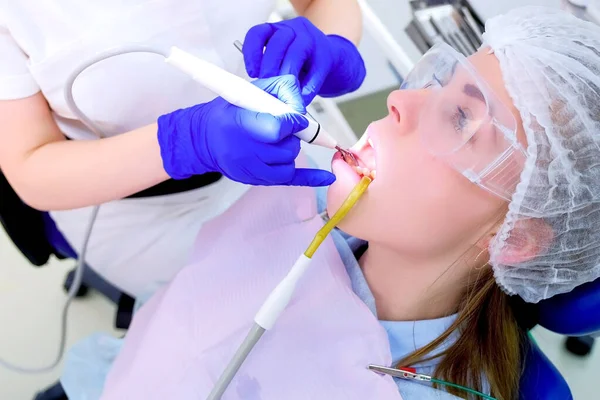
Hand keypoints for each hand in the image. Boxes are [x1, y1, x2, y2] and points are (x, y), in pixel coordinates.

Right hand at [157, 75, 335, 186]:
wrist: (206, 139)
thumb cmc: (230, 112)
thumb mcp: (249, 90)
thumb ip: (278, 90)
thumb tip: (301, 106)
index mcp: (243, 123)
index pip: (278, 128)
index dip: (291, 122)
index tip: (292, 117)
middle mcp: (248, 150)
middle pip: (288, 146)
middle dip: (290, 135)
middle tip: (279, 127)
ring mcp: (255, 168)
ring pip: (290, 160)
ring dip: (289, 149)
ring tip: (274, 141)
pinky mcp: (261, 178)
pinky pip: (291, 179)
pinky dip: (311, 178)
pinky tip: (328, 176)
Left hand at [243, 17, 365, 104]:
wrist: (334, 61)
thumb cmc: (303, 63)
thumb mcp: (283, 63)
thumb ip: (272, 73)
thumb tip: (262, 93)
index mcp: (277, 31)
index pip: (259, 34)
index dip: (252, 53)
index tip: (252, 73)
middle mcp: (294, 30)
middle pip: (278, 42)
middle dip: (270, 65)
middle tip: (267, 84)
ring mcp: (312, 40)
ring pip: (297, 52)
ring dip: (288, 73)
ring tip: (284, 91)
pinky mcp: (327, 55)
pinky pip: (316, 70)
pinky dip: (308, 87)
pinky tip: (302, 97)